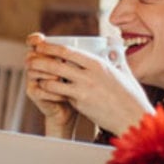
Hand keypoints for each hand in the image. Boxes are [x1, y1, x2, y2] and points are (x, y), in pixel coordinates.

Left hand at [26, 33, 152, 135]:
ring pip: (53, 81)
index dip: (51, 47)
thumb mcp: (124, 74)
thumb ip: (116, 61)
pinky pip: (60, 96)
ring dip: (41, 78)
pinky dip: (50, 92)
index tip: (40, 45)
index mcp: (99, 64)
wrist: (133, 119)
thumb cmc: (131, 97)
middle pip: (56, 64)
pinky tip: (44, 90)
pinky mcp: (80, 105)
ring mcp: (83, 91)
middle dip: (39, 60)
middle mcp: (89, 75)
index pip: (69, 51)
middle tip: (29, 59)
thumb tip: (113, 51)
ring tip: (33, 75)